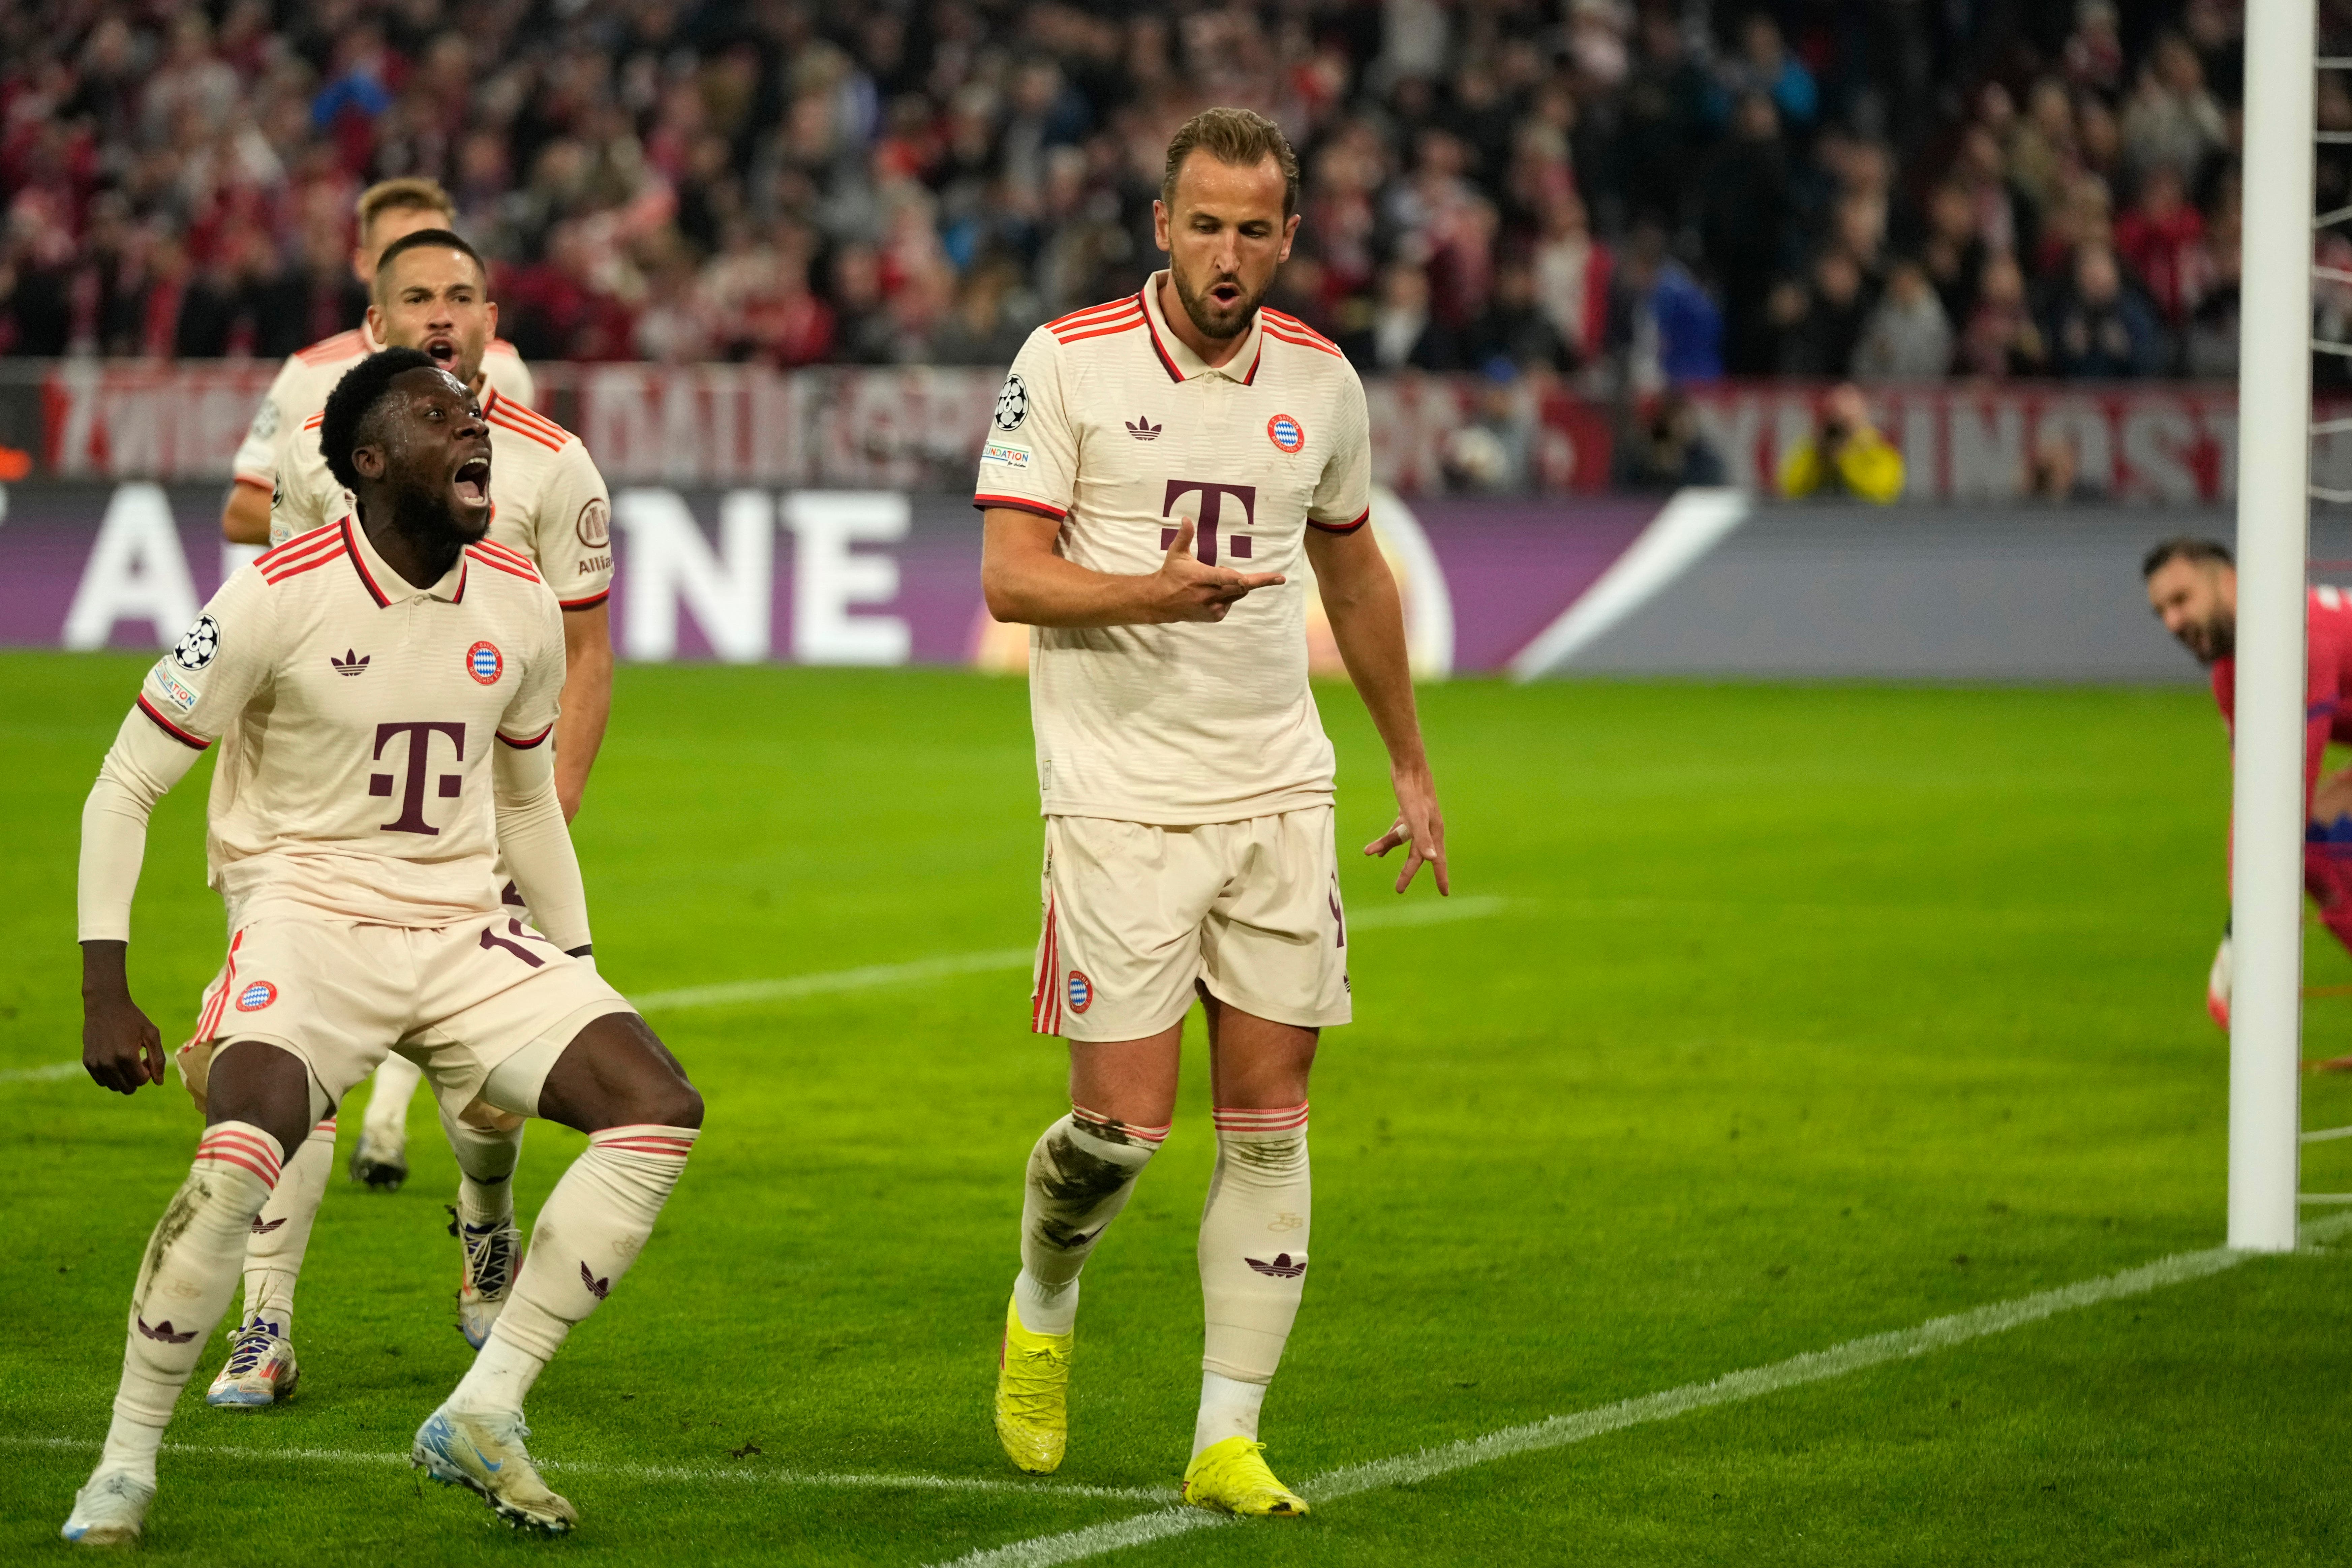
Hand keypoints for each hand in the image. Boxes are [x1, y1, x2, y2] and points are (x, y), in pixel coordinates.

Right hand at [80, 942, 163, 1094]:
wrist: (105, 1005)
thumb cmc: (132, 1019)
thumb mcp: (151, 1034)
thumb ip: (158, 1060)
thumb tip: (158, 1083)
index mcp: (126, 1056)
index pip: (141, 1081)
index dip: (148, 1072)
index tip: (145, 1058)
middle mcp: (109, 1063)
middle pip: (128, 1088)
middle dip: (136, 1078)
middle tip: (137, 1060)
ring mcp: (96, 1064)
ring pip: (115, 1087)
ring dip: (124, 1078)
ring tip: (126, 1059)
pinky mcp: (88, 1062)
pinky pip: (102, 1081)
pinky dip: (111, 1076)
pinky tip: (115, 1059)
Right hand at [1151, 518, 1283, 622]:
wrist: (1160, 602)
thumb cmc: (1171, 574)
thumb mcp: (1176, 554)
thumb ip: (1184, 537)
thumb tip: (1186, 519)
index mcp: (1202, 577)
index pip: (1227, 578)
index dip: (1245, 579)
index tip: (1266, 578)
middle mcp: (1210, 595)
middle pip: (1242, 588)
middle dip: (1259, 581)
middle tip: (1278, 577)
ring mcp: (1213, 608)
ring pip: (1238, 594)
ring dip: (1235, 586)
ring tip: (1216, 581)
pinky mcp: (1215, 616)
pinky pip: (1231, 603)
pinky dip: (1228, 597)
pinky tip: (1213, 594)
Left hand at [1364, 759, 1448, 894]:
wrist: (1408, 764)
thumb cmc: (1413, 790)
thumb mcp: (1415, 816)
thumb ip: (1422, 838)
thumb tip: (1432, 859)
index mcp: (1433, 831)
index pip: (1437, 860)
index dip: (1440, 877)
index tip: (1444, 893)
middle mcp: (1428, 827)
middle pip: (1417, 855)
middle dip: (1408, 872)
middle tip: (1399, 889)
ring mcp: (1417, 820)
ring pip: (1403, 841)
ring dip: (1387, 848)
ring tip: (1371, 854)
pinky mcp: (1407, 811)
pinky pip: (1397, 831)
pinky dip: (1387, 839)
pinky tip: (1376, 849)